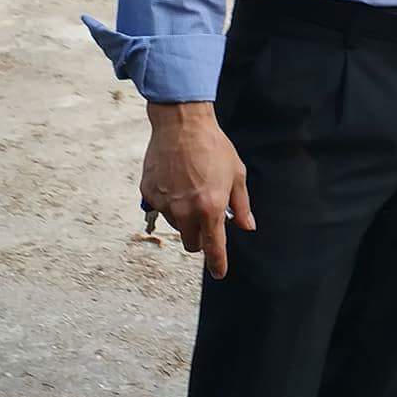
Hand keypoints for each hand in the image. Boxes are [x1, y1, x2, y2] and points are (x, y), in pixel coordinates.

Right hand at [141, 101, 253, 279]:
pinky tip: (175, 182)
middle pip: (191, 243)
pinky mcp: (149, 194)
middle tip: (205, 216)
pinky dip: (168, 202)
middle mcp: (185, 211)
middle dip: (200, 237)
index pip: (214, 247)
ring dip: (184, 218)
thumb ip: (242, 206)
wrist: (181, 124)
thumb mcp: (237, 175)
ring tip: (190, 189)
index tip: (219, 273)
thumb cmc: (213, 146)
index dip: (217, 263)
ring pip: (175, 226)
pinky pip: (159, 209)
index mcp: (211, 208)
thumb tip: (247, 226)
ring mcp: (164, 204)